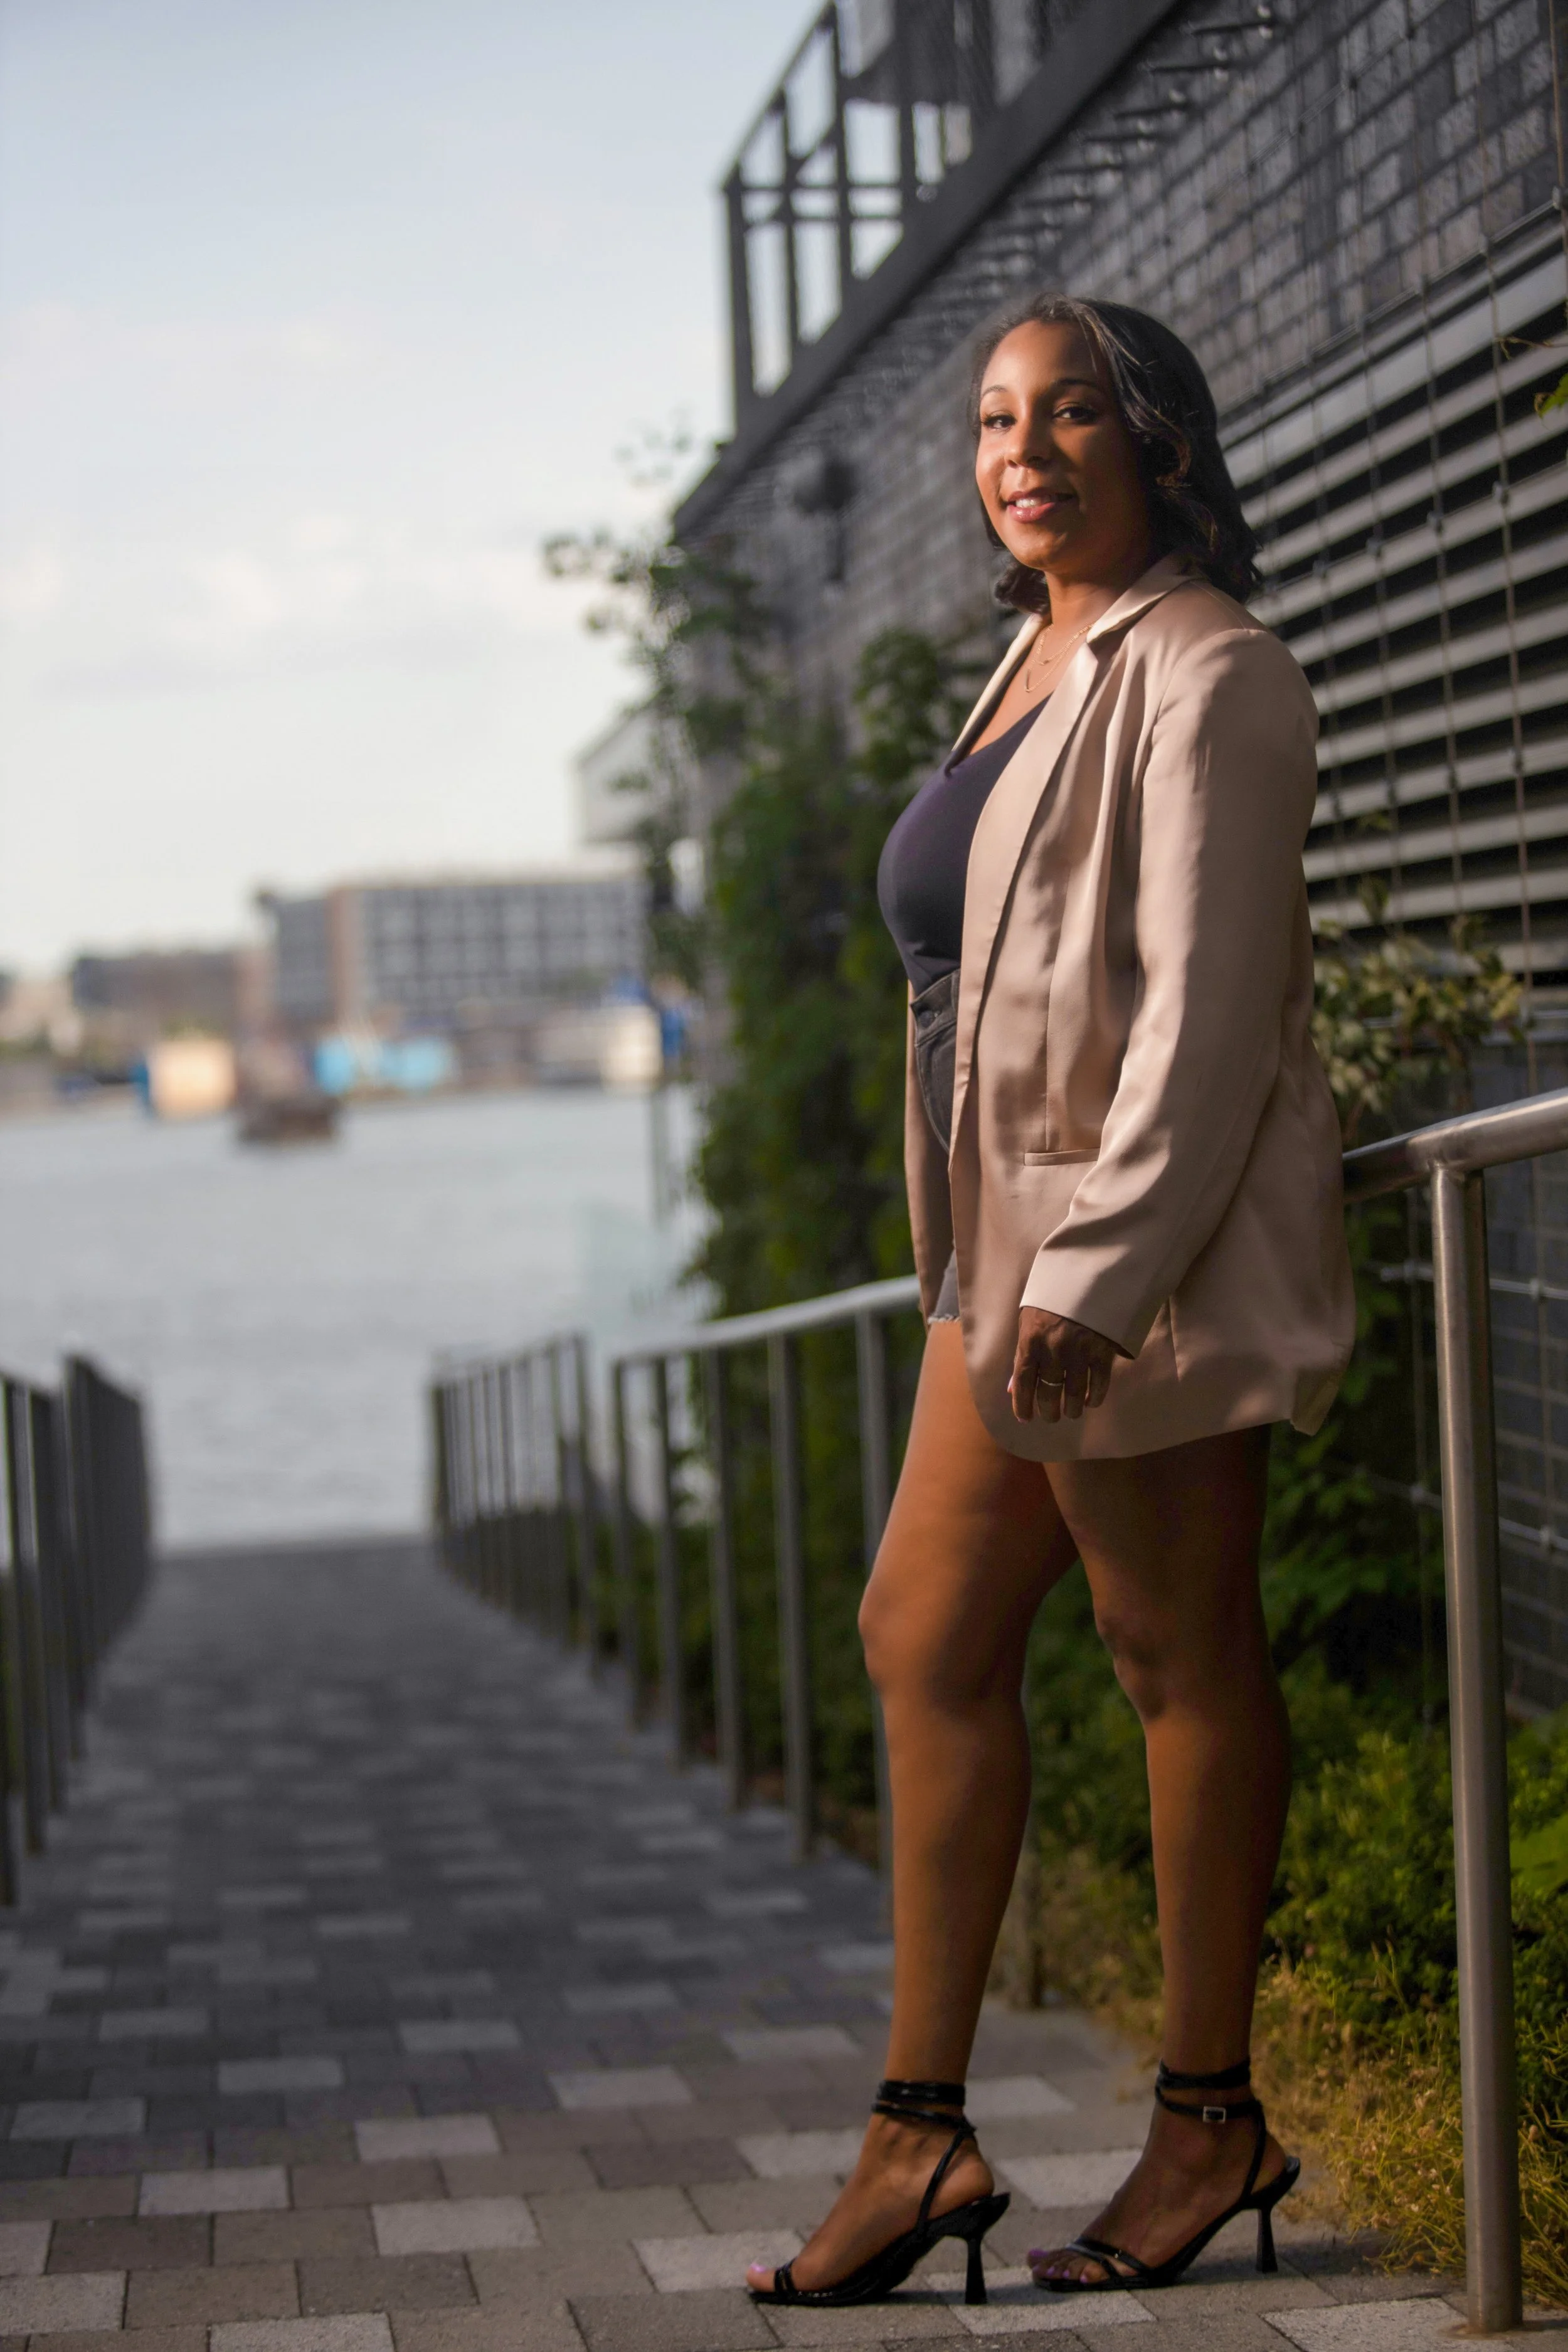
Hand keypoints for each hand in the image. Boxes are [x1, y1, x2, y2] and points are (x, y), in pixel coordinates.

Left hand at [1009, 1307, 1117, 1422]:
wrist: (1087, 1274)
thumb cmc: (1052, 1298)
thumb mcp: (1028, 1320)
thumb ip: (1021, 1353)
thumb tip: (1012, 1388)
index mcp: (1030, 1341)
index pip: (1023, 1383)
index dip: (1022, 1404)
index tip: (1025, 1418)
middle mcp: (1053, 1351)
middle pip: (1049, 1393)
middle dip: (1048, 1411)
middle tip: (1051, 1418)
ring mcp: (1079, 1352)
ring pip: (1075, 1394)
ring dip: (1072, 1409)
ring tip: (1071, 1413)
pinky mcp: (1103, 1351)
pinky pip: (1099, 1384)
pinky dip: (1095, 1398)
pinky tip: (1091, 1403)